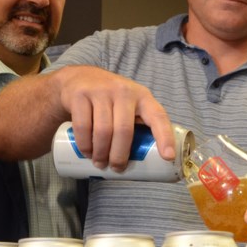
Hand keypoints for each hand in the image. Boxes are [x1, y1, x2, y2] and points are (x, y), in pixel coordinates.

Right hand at [54, 65, 174, 171]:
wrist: (78, 78)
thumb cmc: (110, 98)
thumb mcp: (129, 104)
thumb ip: (137, 123)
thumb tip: (145, 160)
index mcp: (142, 97)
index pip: (158, 117)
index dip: (165, 137)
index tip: (168, 157)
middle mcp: (124, 91)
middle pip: (124, 131)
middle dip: (120, 156)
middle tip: (116, 168)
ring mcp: (101, 92)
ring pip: (103, 131)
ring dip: (101, 154)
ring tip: (100, 163)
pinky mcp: (80, 95)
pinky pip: (83, 127)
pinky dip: (85, 145)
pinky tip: (87, 152)